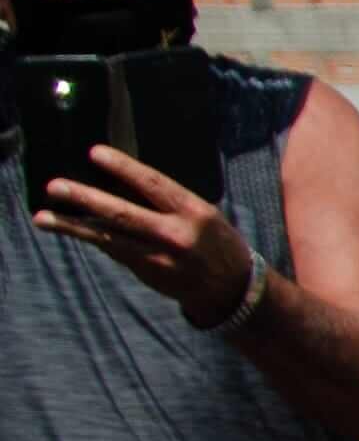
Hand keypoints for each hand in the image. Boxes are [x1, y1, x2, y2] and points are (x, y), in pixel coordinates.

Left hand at [35, 142, 260, 323]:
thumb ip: (168, 202)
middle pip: (123, 213)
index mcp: (194, 211)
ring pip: (108, 238)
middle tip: (55, 187)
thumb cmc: (215, 241)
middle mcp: (176, 234)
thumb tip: (122, 185)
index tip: (95, 153)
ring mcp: (160, 257)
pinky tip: (69, 229)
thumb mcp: (202, 213)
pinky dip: (92, 238)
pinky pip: (114, 251)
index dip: (123, 167)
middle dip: (85, 198)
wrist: (233, 287)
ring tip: (43, 217)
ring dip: (72, 226)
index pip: (153, 184)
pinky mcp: (148, 273)